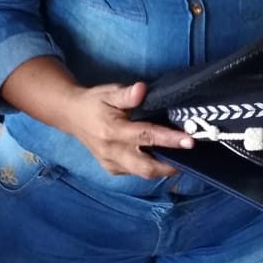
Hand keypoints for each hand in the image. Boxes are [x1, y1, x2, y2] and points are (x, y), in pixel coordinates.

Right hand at [64, 81, 193, 178]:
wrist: (71, 116)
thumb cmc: (94, 102)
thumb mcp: (108, 92)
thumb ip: (126, 94)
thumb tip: (142, 89)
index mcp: (113, 131)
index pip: (146, 137)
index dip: (170, 139)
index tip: (190, 140)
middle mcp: (112, 152)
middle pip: (146, 168)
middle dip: (171, 165)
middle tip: (191, 156)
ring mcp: (111, 163)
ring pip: (142, 173)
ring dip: (163, 168)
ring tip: (182, 157)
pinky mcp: (111, 169)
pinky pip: (135, 172)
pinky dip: (151, 167)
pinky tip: (163, 158)